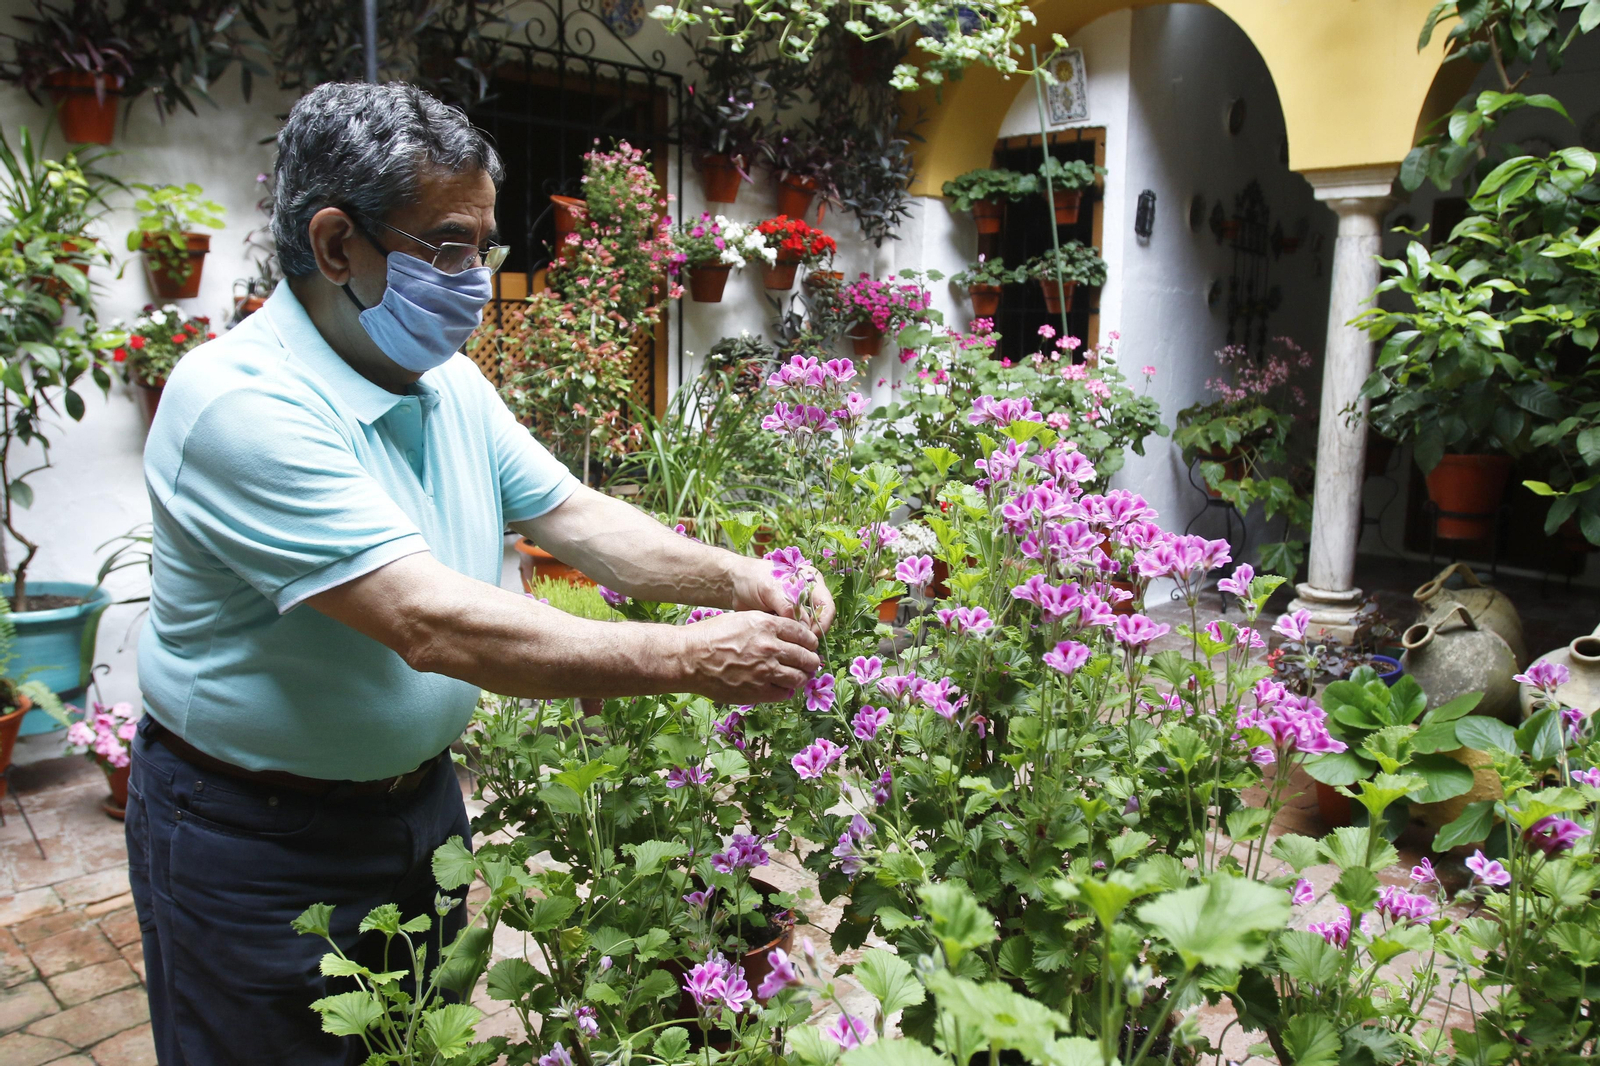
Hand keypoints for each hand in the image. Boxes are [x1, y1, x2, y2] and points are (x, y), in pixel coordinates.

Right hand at [675, 611, 819, 704]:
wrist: (690, 658)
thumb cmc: (712, 636)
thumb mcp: (743, 619)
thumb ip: (768, 627)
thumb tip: (788, 636)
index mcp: (767, 625)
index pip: (804, 634)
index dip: (810, 642)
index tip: (809, 646)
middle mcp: (770, 647)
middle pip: (806, 657)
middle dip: (810, 662)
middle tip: (808, 664)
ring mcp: (765, 671)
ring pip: (799, 678)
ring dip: (800, 678)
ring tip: (796, 677)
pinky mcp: (758, 691)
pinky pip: (784, 693)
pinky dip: (785, 691)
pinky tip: (779, 687)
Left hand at [730, 556, 836, 636]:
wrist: (735, 583)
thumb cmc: (754, 579)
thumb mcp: (772, 589)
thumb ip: (788, 607)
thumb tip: (803, 628)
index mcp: (811, 583)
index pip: (827, 607)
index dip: (822, 624)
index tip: (810, 637)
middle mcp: (809, 597)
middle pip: (819, 621)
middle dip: (810, 635)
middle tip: (799, 647)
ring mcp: (798, 610)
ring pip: (807, 630)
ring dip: (800, 640)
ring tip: (788, 646)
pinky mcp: (787, 620)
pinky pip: (794, 634)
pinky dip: (790, 640)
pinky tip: (781, 644)